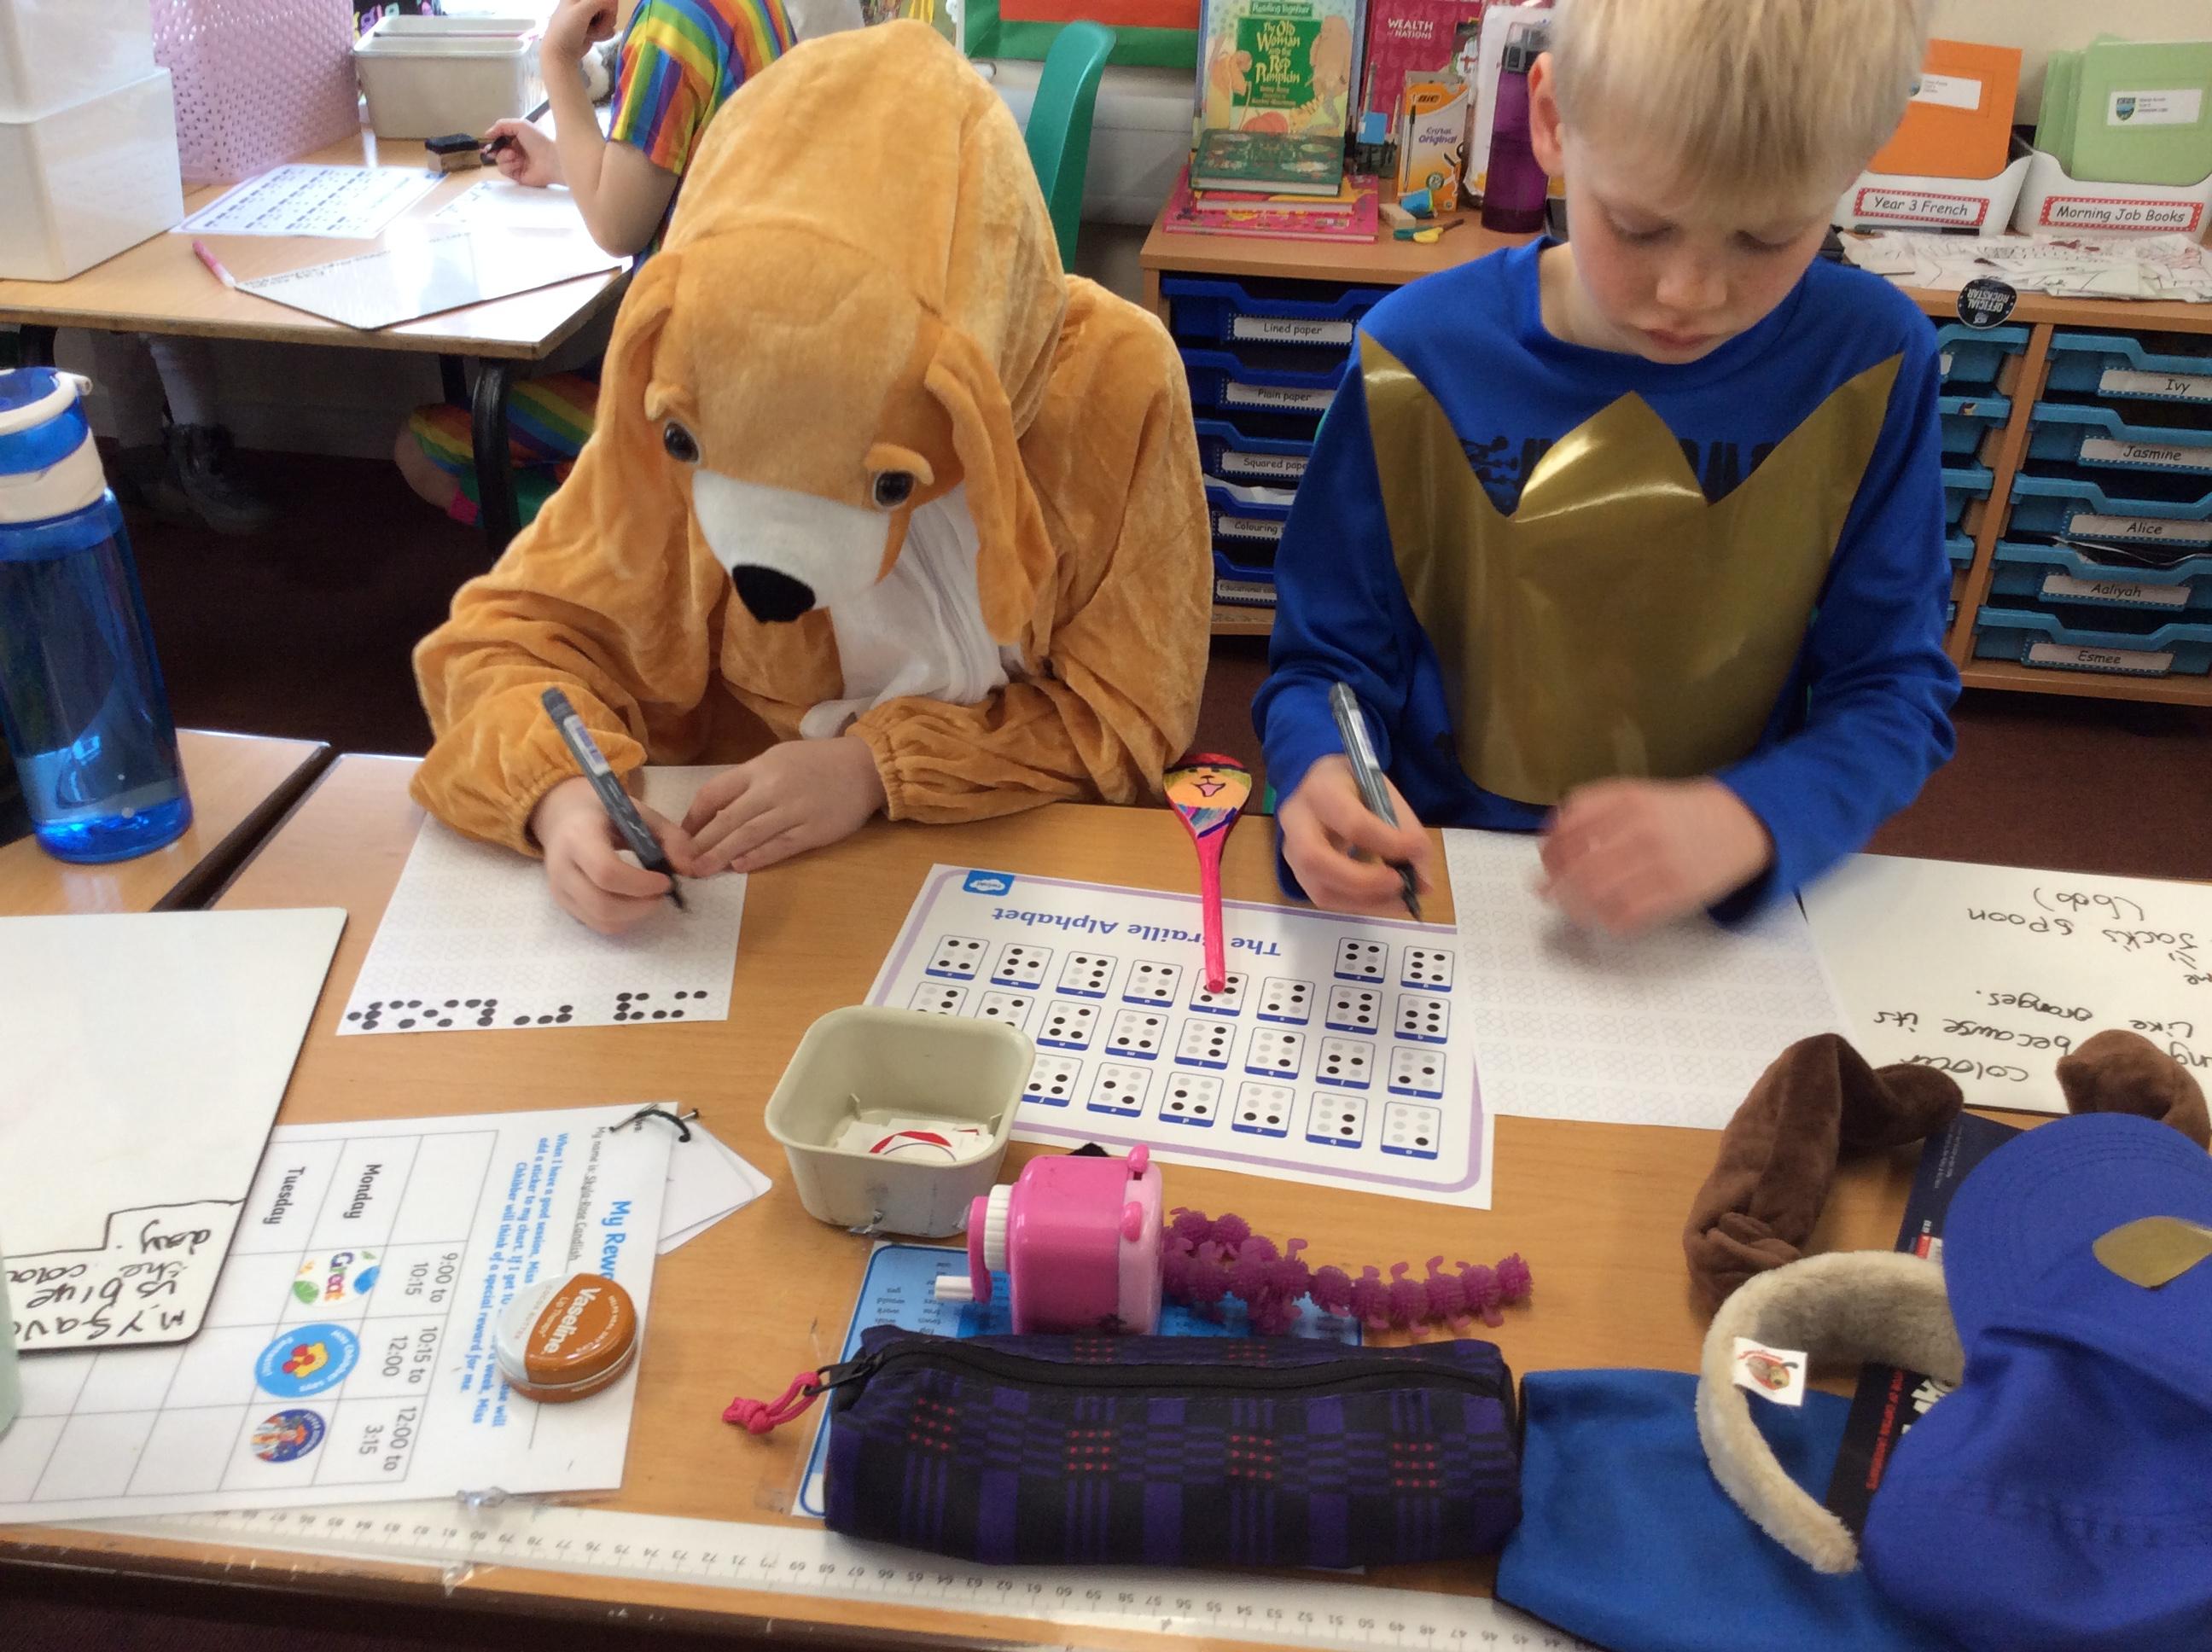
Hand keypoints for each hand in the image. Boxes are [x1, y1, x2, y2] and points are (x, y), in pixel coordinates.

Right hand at [482, 118, 561, 185]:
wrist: (551, 159)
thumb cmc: (538, 140)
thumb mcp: (519, 125)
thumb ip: (501, 125)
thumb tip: (487, 134)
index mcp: (517, 139)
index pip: (499, 140)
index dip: (493, 140)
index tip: (489, 140)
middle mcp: (516, 151)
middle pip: (496, 151)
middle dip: (493, 150)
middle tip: (492, 150)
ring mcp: (517, 164)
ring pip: (498, 161)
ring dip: (504, 156)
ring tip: (514, 155)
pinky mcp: (517, 176)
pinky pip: (504, 170)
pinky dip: (509, 165)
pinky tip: (518, 163)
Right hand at [530, 774, 699, 935]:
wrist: (563, 816)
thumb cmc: (604, 812)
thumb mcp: (639, 813)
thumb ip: (669, 836)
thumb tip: (689, 867)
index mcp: (578, 835)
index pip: (606, 872)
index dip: (641, 883)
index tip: (665, 880)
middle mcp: (562, 866)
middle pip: (603, 905)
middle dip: (641, 906)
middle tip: (661, 893)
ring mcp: (559, 889)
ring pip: (601, 921)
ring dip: (635, 916)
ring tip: (650, 897)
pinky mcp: (563, 904)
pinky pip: (596, 924)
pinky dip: (622, 920)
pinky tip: (633, 902)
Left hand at [541, 0, 618, 65]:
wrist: (561, 52)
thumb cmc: (567, 29)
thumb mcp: (582, 11)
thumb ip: (599, 1)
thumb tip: (614, 1)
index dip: (608, 4)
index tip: (605, 11)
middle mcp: (586, 2)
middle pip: (610, 6)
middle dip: (605, 19)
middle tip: (594, 26)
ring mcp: (591, 15)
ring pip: (611, 17)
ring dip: (603, 28)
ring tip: (589, 33)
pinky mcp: (595, 27)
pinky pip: (609, 27)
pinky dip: (603, 34)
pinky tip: (592, 37)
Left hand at [681, 738, 887, 874]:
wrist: (865, 767)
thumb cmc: (818, 762)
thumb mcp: (778, 758)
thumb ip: (749, 781)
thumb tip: (719, 810)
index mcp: (760, 767)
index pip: (714, 792)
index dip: (694, 817)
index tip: (683, 835)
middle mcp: (772, 788)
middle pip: (727, 818)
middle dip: (702, 843)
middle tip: (683, 862)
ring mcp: (793, 811)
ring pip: (749, 835)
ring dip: (722, 854)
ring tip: (702, 870)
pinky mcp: (813, 831)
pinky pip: (779, 846)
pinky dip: (758, 857)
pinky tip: (740, 866)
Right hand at [1277, 755, 1434, 917]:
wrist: (1316, 782)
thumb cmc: (1353, 786)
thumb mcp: (1382, 793)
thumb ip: (1406, 831)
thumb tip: (1423, 883)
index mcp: (1321, 790)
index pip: (1353, 823)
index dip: (1388, 843)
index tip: (1416, 851)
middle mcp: (1296, 821)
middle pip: (1317, 860)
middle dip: (1364, 881)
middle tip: (1400, 885)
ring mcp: (1290, 850)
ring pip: (1319, 889)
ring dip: (1364, 902)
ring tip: (1398, 900)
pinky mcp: (1297, 871)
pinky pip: (1324, 898)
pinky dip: (1357, 905)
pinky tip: (1381, 900)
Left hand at [1538, 778, 1772, 934]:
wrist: (1739, 823)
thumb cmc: (1677, 813)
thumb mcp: (1635, 794)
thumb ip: (1591, 809)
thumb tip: (1548, 844)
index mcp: (1626, 800)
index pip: (1568, 830)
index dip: (1549, 853)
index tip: (1545, 865)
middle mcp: (1641, 829)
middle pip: (1578, 867)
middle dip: (1556, 886)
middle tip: (1549, 893)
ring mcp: (1661, 861)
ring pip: (1598, 894)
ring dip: (1576, 907)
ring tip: (1574, 908)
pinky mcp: (1678, 891)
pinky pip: (1627, 915)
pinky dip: (1606, 921)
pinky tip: (1604, 917)